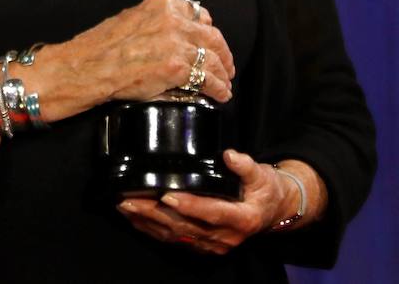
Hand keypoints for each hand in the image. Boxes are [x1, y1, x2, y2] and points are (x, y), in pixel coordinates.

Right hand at [67, 0, 234, 105]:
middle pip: (212, 36)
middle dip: (223, 53)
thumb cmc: (101, 47)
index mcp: (162, 5)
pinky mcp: (177, 69)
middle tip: (226, 65)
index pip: (199, 14)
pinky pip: (208, 79)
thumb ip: (155, 22)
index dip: (209, 30)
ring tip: (225, 84)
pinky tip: (219, 94)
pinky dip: (218, 88)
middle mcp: (173, 20)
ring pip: (214, 59)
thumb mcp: (131, 20)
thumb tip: (174, 37)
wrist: (87, 67)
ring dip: (223, 73)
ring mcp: (177, 43)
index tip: (211, 41)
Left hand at [117, 150, 299, 254]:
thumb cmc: (266, 190)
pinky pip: (177, 240)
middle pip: (185, 227)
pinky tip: (137, 220)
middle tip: (128, 201)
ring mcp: (213, 244)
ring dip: (148, 223)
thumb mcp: (262, 174)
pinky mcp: (205, 245)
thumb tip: (229, 155)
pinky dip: (155, 231)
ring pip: (176, 235)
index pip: (210, 212)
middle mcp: (225, 237)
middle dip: (154, 214)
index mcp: (241, 218)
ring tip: (125, 208)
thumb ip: (246, 165)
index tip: (166, 195)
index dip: (188, 206)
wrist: (274, 212)